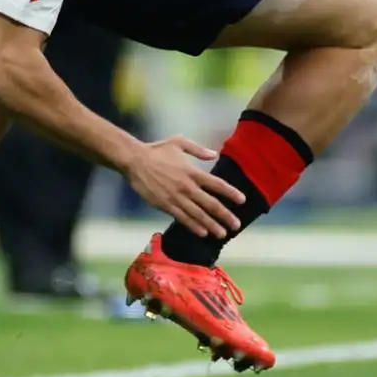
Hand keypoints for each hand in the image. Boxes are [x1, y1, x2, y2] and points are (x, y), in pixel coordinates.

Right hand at [122, 136, 242, 237]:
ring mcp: (176, 198)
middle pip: (211, 204)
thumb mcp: (179, 142)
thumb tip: (214, 154)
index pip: (217, 184)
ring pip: (198, 215)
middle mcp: (187, 187)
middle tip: (236, 225)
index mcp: (193, 172)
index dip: (231, 193)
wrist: (134, 161)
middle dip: (225, 216)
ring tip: (223, 234)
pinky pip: (182, 218)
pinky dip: (194, 226)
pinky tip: (203, 233)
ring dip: (212, 225)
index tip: (242, 200)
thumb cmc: (156, 150)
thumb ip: (198, 150)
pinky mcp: (165, 205)